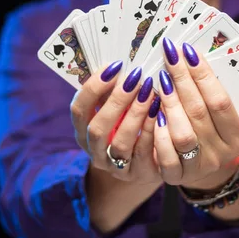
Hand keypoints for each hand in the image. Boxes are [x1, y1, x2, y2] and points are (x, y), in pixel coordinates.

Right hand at [71, 60, 162, 184]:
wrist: (150, 157)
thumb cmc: (130, 120)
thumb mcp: (117, 106)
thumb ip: (115, 89)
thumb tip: (122, 62)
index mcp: (83, 130)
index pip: (78, 109)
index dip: (93, 88)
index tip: (113, 67)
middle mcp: (94, 151)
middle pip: (97, 129)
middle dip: (116, 101)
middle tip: (135, 79)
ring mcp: (115, 167)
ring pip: (120, 143)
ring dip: (135, 116)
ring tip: (150, 93)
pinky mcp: (138, 174)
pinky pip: (143, 154)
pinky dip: (150, 131)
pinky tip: (159, 112)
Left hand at [153, 38, 238, 187]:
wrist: (201, 169)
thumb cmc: (208, 131)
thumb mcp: (216, 116)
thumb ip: (206, 93)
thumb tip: (186, 56)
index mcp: (235, 135)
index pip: (220, 100)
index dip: (203, 74)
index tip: (188, 51)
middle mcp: (220, 153)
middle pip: (199, 112)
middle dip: (182, 80)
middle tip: (169, 56)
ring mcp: (199, 167)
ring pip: (183, 134)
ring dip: (169, 104)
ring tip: (160, 82)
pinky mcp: (177, 177)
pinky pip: (166, 156)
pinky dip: (159, 133)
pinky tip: (154, 113)